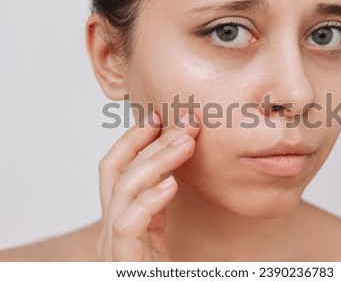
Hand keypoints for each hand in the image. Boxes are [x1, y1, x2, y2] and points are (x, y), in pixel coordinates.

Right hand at [97, 112, 199, 260]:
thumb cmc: (164, 270)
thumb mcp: (157, 231)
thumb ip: (156, 204)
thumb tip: (170, 170)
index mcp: (118, 218)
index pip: (116, 168)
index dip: (134, 138)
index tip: (159, 116)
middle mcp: (110, 230)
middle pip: (117, 171)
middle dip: (150, 140)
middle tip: (187, 121)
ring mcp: (113, 248)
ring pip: (123, 190)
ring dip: (157, 160)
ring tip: (187, 142)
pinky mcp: (123, 264)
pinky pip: (127, 225)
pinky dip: (149, 200)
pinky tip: (172, 185)